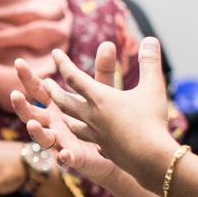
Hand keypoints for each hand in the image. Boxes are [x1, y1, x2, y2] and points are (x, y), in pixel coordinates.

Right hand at [11, 58, 118, 185]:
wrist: (119, 151)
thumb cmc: (105, 120)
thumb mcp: (102, 93)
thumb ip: (103, 72)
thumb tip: (108, 44)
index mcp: (57, 105)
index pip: (38, 90)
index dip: (27, 78)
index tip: (19, 62)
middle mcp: (53, 123)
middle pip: (31, 114)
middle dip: (21, 105)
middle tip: (15, 94)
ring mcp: (60, 141)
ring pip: (42, 137)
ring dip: (35, 132)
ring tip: (33, 124)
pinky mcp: (73, 158)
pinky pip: (65, 159)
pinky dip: (63, 157)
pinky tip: (65, 154)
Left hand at [36, 39, 177, 184]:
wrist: (150, 158)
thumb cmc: (151, 120)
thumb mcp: (152, 87)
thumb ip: (150, 62)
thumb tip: (151, 38)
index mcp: (98, 98)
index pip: (74, 77)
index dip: (63, 63)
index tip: (55, 52)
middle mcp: (91, 116)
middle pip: (65, 101)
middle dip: (53, 91)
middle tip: (45, 83)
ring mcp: (95, 135)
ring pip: (73, 123)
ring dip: (66, 115)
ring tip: (63, 113)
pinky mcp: (103, 149)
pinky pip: (88, 140)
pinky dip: (85, 136)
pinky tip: (88, 138)